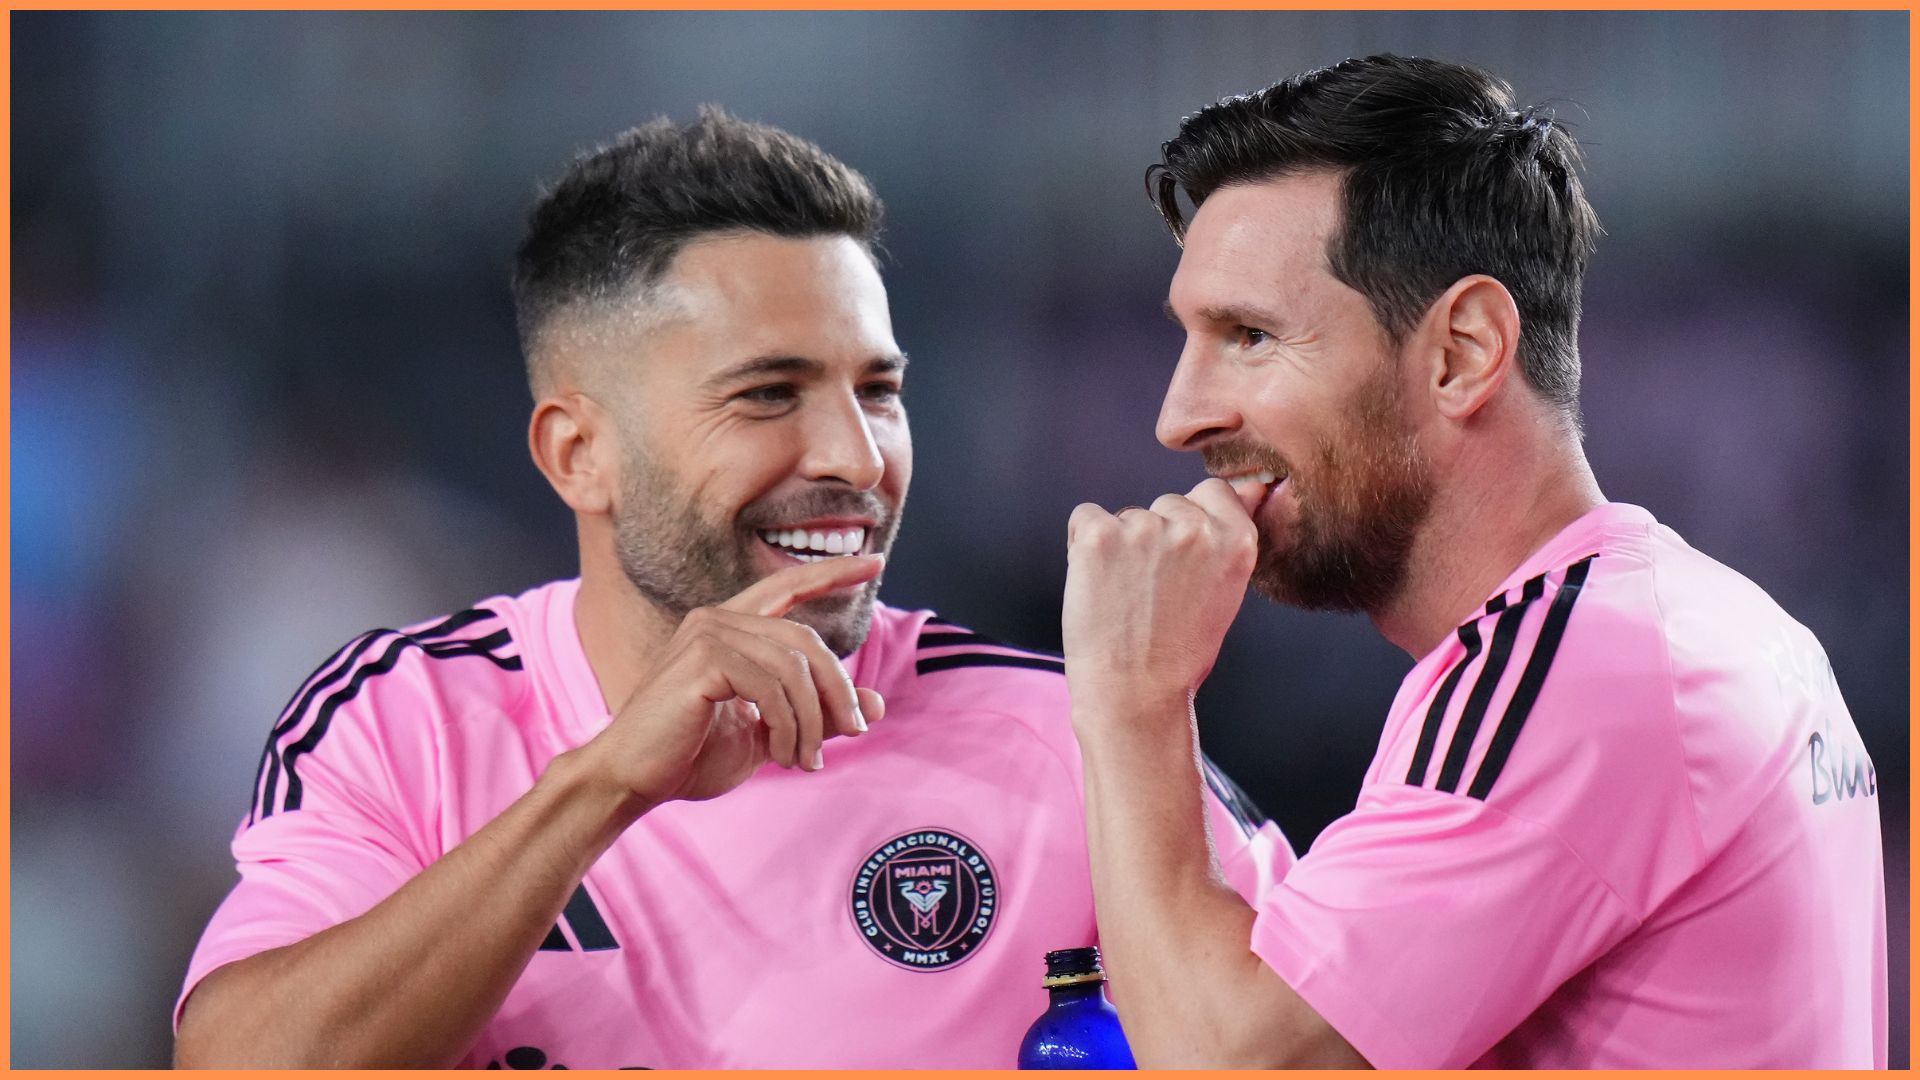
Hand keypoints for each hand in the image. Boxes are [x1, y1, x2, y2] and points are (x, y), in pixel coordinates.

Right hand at [581, 554, 888, 809]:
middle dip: (838, 689)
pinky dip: (789, 725)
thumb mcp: (770, 735)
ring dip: (811, 721)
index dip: (830, 573)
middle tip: (852, 731)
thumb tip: (876, 704)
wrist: (631, 780)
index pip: (786, 587)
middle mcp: (716, 619)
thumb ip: (817, 716)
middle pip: (806, 640)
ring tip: (804, 760)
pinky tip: (782, 754)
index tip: (873, 561)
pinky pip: (772, 686)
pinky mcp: (702, 659)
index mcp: (728, 628)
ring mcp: (706, 634)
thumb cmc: (691, 756)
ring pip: (794, 668)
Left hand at [1063, 478, 1256, 718]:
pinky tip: (1096, 585)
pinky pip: (1085, 518)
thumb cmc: (1178, 654)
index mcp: (1235, 540)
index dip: (1191, 523)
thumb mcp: (1225, 592)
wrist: (1134, 696)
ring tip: (1124, 598)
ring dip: (1118, 545)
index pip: (1213, 491)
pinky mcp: (1099, 535)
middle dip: (1155, 538)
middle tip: (1150, 592)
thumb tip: (1253, 485)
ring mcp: (1145, 527)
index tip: (1181, 560)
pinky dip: (1082, 547)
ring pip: (1125, 515)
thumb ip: (1231, 535)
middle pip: (1166, 504)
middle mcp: (1194, 527)